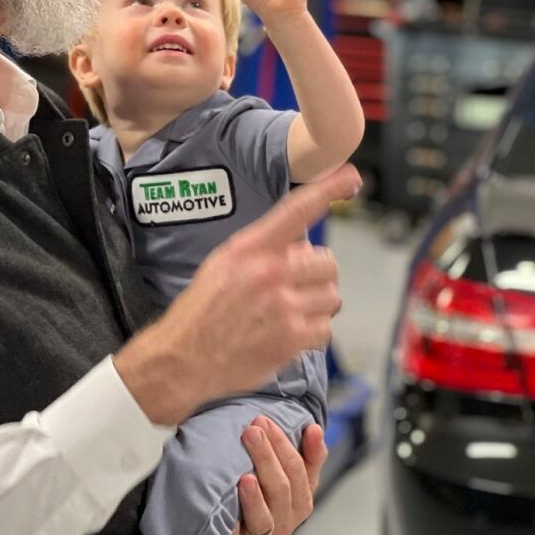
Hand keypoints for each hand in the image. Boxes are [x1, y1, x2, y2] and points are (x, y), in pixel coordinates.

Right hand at [113, 165, 359, 424]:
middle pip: (328, 262)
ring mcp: (283, 306)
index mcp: (250, 247)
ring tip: (288, 313)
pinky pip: (325, 328)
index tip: (351, 177)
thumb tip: (303, 244)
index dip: (328, 190)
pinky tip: (287, 334)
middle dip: (317, 276)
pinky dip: (312, 333)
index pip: (296, 210)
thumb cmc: (203, 309)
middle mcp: (269, 271)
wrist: (183, 357)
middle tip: (294, 288)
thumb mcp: (223, 263)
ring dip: (317, 305)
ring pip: (332, 297)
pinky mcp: (292, 338)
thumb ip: (264, 249)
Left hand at [233, 418, 326, 534]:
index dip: (308, 447)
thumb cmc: (252, 491)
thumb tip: (314, 428)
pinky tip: (242, 484)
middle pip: (285, 485)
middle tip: (255, 427)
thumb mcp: (275, 469)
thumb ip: (296, 451)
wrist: (220, 528)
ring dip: (260, 479)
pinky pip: (249, 527)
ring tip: (249, 456)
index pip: (306, 470)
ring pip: (269, 508)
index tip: (305, 426)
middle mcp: (287, 519)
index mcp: (300, 498)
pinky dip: (249, 504)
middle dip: (271, 453)